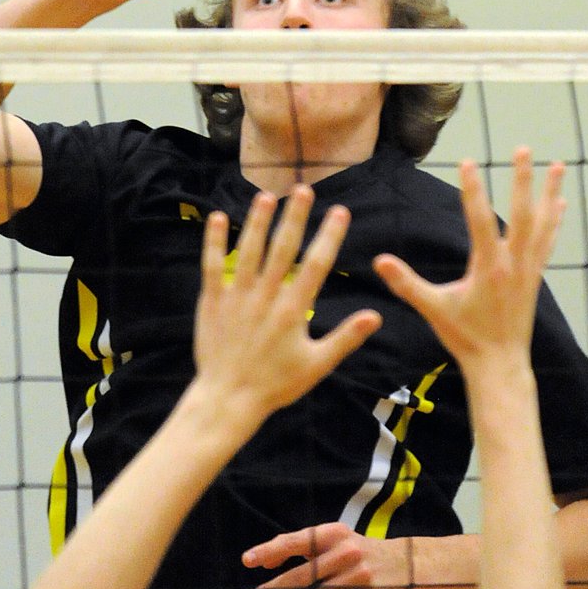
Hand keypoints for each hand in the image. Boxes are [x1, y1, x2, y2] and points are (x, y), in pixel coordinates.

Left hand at [193, 185, 381, 422]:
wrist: (228, 399)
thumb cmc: (276, 384)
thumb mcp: (317, 365)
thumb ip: (345, 338)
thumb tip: (375, 316)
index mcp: (294, 310)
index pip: (316, 265)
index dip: (329, 235)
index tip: (340, 211)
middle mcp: (266, 297)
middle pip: (283, 249)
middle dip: (295, 217)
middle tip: (303, 189)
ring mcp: (237, 297)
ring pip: (249, 251)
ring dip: (258, 221)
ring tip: (267, 195)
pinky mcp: (213, 302)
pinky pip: (213, 266)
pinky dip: (215, 241)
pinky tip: (219, 217)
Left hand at [242, 522, 412, 588]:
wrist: (403, 565)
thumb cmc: (358, 552)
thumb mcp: (335, 540)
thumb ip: (305, 548)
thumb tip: (266, 560)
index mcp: (333, 533)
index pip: (295, 541)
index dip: (270, 550)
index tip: (248, 561)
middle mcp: (344, 552)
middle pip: (301, 574)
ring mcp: (357, 575)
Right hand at [374, 147, 565, 367]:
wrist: (500, 365)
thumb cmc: (465, 338)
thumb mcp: (433, 309)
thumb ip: (406, 283)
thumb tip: (380, 261)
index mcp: (488, 268)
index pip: (479, 220)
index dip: (472, 190)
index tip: (468, 162)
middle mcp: (513, 264)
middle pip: (521, 213)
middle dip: (522, 179)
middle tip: (523, 148)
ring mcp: (528, 269)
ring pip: (541, 223)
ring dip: (549, 192)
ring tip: (559, 165)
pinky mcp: (535, 277)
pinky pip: (547, 241)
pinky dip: (553, 220)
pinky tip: (559, 202)